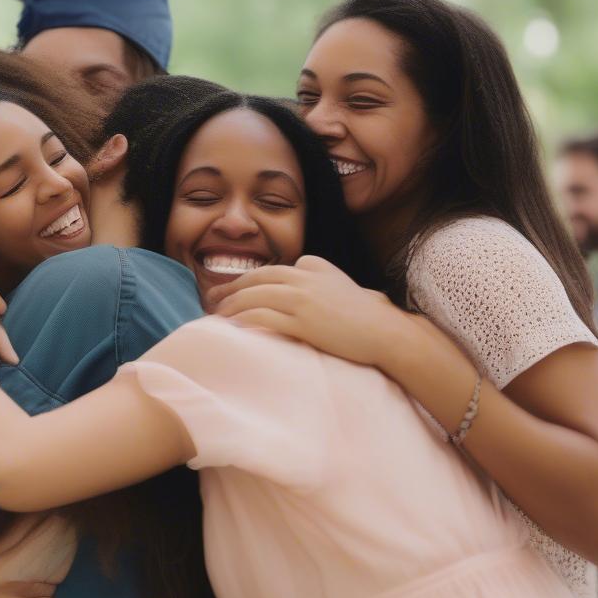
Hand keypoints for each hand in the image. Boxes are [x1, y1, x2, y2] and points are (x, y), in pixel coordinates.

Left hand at [207, 255, 410, 371]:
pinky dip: (244, 320)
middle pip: (257, 278)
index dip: (247, 280)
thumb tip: (302, 295)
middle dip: (230, 288)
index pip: (272, 270)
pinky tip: (232, 327)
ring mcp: (303, 298)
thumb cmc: (367, 316)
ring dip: (232, 306)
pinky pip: (264, 317)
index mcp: (313, 265)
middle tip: (211, 298)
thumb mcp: (342, 287)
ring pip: (255, 296)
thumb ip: (319, 283)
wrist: (386, 332)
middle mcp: (305, 277)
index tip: (232, 290)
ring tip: (217, 316)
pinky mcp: (303, 322)